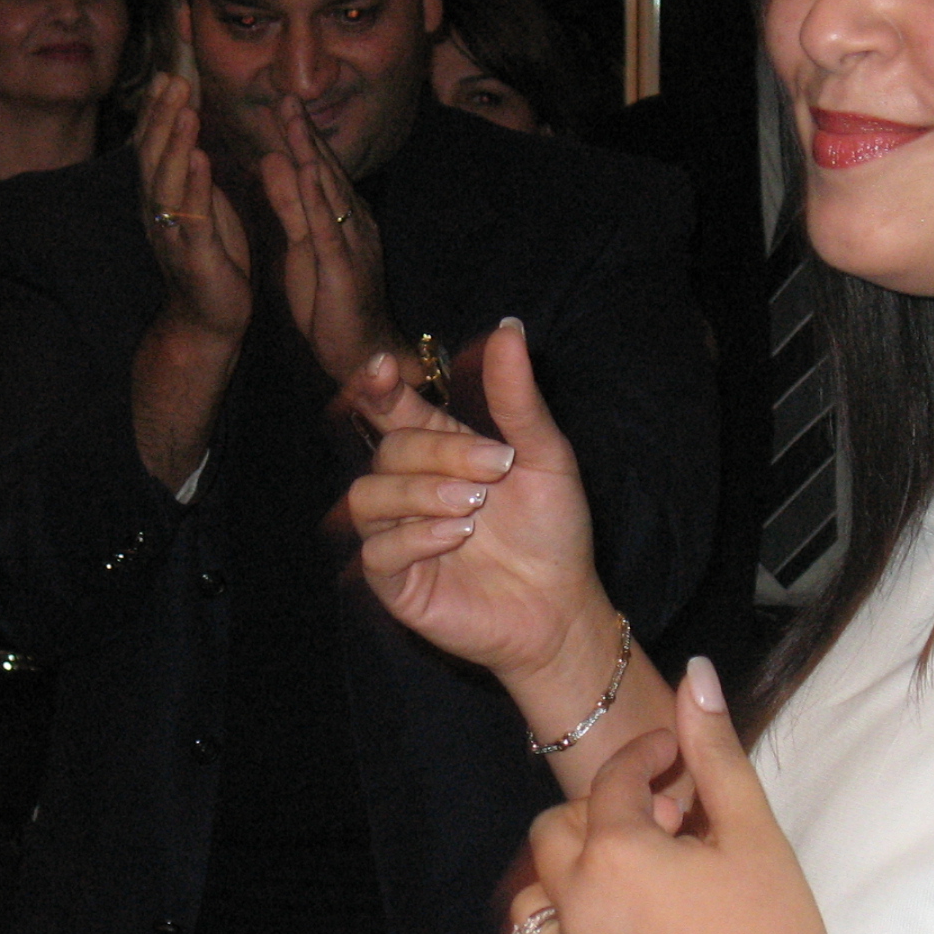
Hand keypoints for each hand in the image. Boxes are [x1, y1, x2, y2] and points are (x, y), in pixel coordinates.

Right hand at [137, 72, 250, 342]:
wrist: (208, 322)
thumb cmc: (210, 261)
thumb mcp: (201, 208)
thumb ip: (194, 174)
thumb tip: (191, 133)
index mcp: (161, 199)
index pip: (153, 147)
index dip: (158, 112)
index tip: (167, 75)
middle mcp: (158, 212)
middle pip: (153, 156)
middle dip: (163, 116)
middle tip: (175, 79)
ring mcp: (172, 234)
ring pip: (167, 181)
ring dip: (174, 143)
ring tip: (186, 109)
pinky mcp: (194, 257)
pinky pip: (192, 216)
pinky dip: (195, 185)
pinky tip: (200, 158)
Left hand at [262, 93, 400, 383]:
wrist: (363, 354)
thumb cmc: (333, 305)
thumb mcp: (303, 247)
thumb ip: (290, 205)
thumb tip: (274, 162)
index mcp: (342, 219)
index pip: (319, 172)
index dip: (300, 138)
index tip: (280, 105)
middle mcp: (353, 224)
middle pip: (326, 171)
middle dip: (305, 133)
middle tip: (286, 95)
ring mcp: (351, 243)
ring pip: (328, 190)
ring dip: (311, 153)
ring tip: (293, 121)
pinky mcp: (343, 266)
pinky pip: (329, 226)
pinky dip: (317, 196)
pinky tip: (306, 173)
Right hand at [344, 316, 609, 684]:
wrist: (564, 605)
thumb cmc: (553, 532)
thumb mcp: (544, 456)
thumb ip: (517, 399)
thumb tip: (508, 328)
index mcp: (439, 452)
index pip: (389, 410)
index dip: (376, 387)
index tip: (381, 370)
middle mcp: (410, 490)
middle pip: (388, 450)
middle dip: (438, 452)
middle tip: (496, 468)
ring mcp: (398, 536)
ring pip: (368, 496)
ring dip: (420, 493)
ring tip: (473, 506)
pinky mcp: (396, 583)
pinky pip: (378, 550)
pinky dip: (414, 536)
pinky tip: (456, 536)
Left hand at [509, 658, 845, 933]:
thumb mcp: (755, 834)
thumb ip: (716, 752)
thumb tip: (697, 673)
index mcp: (615, 852)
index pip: (613, 781)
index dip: (646, 761)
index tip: (675, 762)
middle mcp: (573, 907)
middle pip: (553, 835)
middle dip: (598, 820)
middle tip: (659, 835)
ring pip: (532, 906)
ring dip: (569, 888)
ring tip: (626, 895)